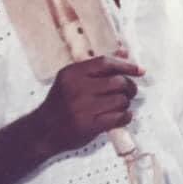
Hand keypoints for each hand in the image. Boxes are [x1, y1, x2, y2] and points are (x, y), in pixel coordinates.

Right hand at [29, 49, 143, 158]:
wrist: (42, 131)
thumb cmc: (61, 103)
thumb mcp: (72, 80)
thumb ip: (97, 67)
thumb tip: (125, 53)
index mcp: (72, 73)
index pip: (105, 63)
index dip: (126, 65)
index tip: (140, 70)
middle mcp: (76, 88)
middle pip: (117, 82)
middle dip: (129, 87)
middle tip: (130, 92)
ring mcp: (82, 108)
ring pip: (120, 100)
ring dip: (126, 103)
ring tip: (121, 105)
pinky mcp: (88, 125)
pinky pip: (118, 117)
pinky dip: (125, 116)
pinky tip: (122, 116)